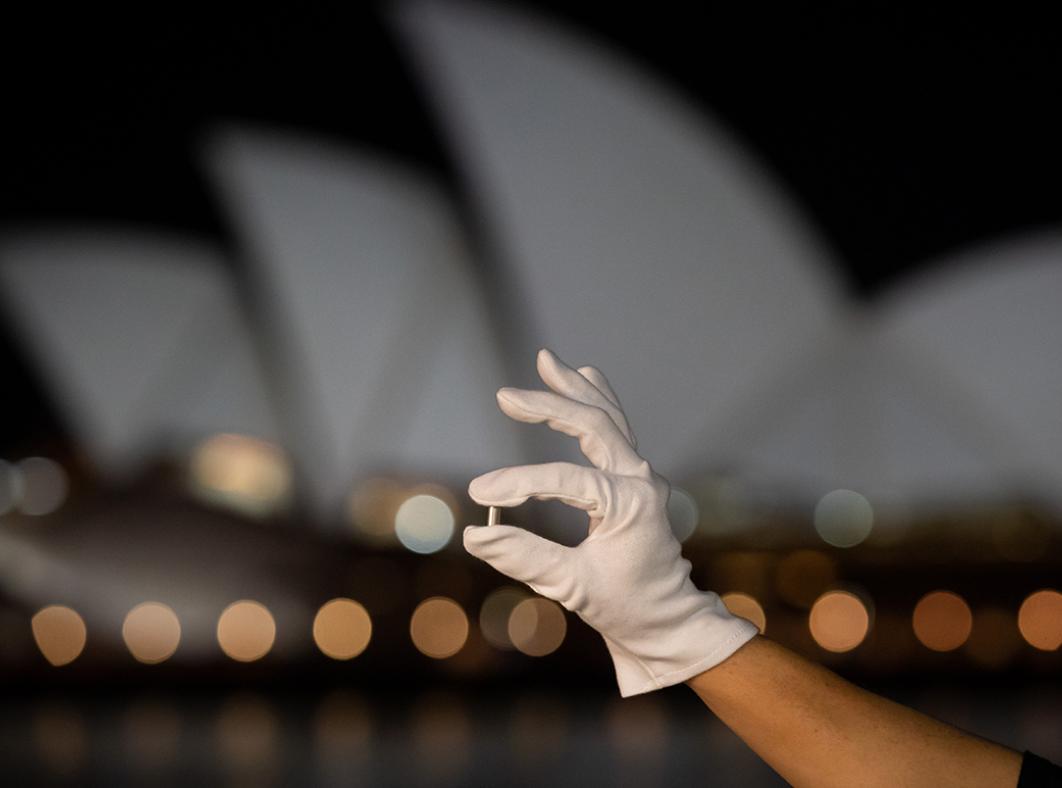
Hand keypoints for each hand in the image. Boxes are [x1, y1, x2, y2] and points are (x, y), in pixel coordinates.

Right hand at [464, 348, 756, 695]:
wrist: (668, 621)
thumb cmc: (626, 608)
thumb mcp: (572, 587)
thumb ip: (524, 558)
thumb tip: (475, 536)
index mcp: (630, 505)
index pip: (564, 480)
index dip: (518, 483)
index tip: (479, 494)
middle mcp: (640, 481)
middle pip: (593, 424)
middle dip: (548, 407)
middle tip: (506, 396)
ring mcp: (641, 477)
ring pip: (608, 418)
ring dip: (575, 390)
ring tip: (548, 360)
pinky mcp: (635, 481)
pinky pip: (618, 429)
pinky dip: (598, 401)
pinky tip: (585, 376)